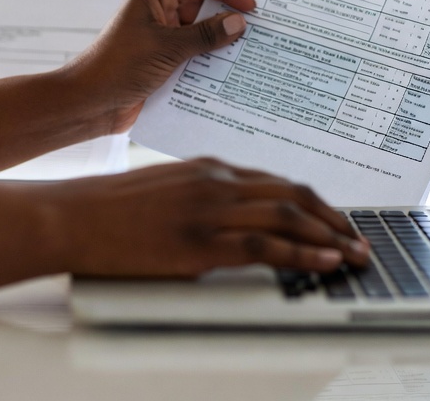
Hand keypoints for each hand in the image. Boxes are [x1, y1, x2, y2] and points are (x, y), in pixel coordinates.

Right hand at [40, 158, 369, 276]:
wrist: (72, 216)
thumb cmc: (109, 208)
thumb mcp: (164, 188)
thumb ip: (202, 196)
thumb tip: (231, 217)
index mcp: (209, 168)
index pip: (276, 180)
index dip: (313, 200)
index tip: (334, 217)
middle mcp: (216, 181)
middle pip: (292, 193)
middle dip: (332, 217)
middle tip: (357, 236)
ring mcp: (208, 210)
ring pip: (285, 215)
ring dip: (327, 236)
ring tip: (352, 253)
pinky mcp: (198, 243)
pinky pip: (263, 245)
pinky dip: (301, 254)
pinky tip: (322, 263)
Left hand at [66, 0, 255, 133]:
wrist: (88, 105)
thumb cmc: (117, 67)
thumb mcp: (167, 48)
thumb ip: (205, 35)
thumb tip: (238, 23)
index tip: (247, 5)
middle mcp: (159, 17)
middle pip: (202, 9)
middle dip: (228, 19)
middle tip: (259, 30)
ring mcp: (161, 43)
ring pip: (200, 38)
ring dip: (221, 46)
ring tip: (251, 55)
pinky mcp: (163, 68)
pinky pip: (193, 62)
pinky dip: (210, 67)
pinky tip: (231, 77)